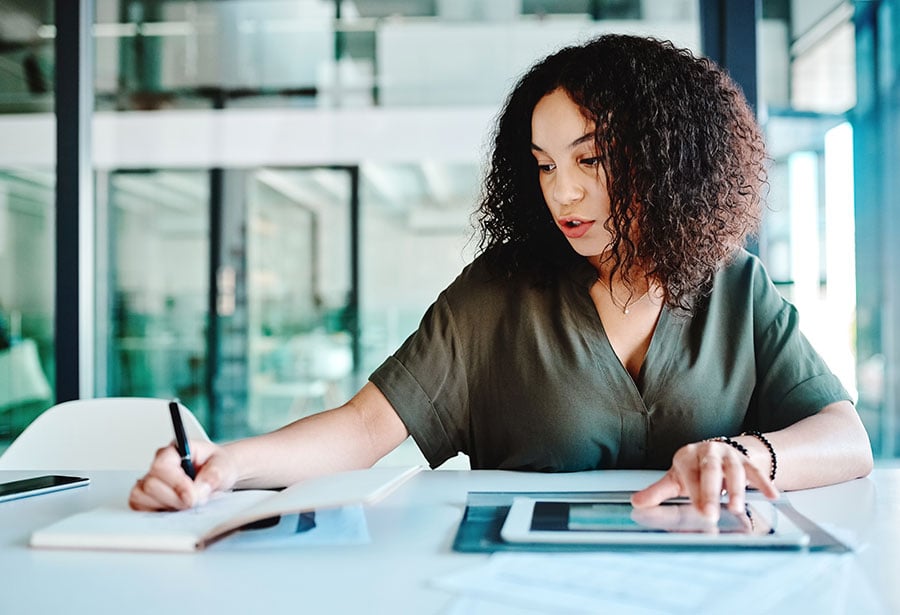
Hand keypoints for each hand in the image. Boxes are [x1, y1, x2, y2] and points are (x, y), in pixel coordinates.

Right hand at [128, 439, 237, 510]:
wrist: (220, 475)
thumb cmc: (219, 465)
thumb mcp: (224, 465)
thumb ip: (213, 475)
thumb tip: (198, 491)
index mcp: (174, 451)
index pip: (161, 466)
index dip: (176, 484)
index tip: (192, 496)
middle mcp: (159, 465)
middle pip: (150, 485)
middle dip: (174, 499)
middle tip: (194, 501)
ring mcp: (151, 482)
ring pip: (141, 498)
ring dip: (167, 506)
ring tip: (186, 504)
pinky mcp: (148, 499)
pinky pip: (141, 508)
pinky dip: (158, 514)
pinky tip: (176, 510)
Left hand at [630, 439, 778, 519]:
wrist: (718, 452)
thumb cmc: (693, 470)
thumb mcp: (675, 479)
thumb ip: (657, 492)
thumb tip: (636, 503)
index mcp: (686, 456)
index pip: (690, 476)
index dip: (694, 494)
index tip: (699, 513)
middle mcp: (708, 452)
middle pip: (710, 471)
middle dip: (710, 493)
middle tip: (711, 514)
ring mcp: (729, 454)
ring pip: (734, 470)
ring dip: (736, 489)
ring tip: (736, 509)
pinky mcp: (747, 460)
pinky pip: (756, 471)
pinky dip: (765, 482)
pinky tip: (773, 496)